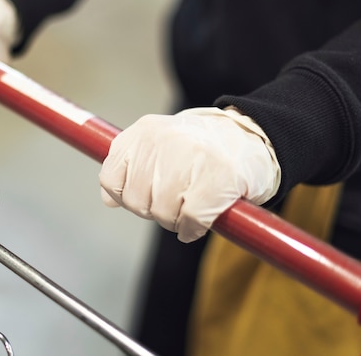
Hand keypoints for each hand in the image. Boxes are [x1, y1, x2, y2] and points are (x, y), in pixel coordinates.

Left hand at [99, 107, 280, 241]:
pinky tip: (201, 221)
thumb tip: (108, 200)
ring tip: (190, 206)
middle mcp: (165, 139)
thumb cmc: (201, 148)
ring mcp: (192, 156)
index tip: (142, 197)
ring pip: (161, 212)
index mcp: (145, 131)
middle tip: (174, 202)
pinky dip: (192, 229)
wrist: (252, 137)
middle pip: (135, 200)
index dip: (123, 196)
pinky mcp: (219, 177)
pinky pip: (189, 220)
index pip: (110, 177)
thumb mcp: (159, 145)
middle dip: (152, 210)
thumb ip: (131, 166)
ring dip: (174, 220)